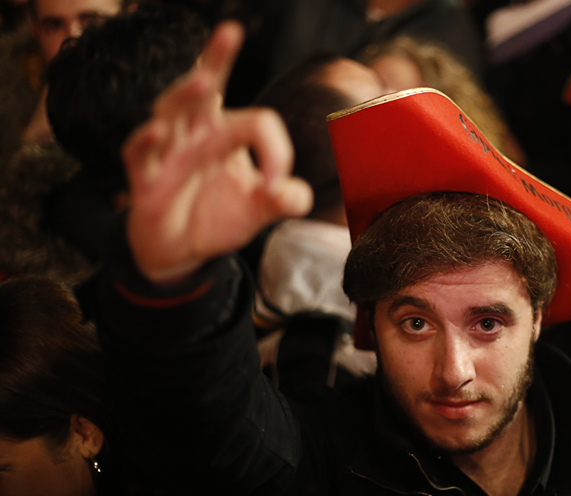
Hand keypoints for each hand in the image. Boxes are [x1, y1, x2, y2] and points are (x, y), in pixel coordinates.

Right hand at [123, 22, 312, 284]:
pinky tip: (158, 130)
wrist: (181, 251)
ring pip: (170, 112)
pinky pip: (139, 154)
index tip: (277, 185)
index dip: (276, 150)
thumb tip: (294, 194)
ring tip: (202, 80)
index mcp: (226, 132)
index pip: (258, 122)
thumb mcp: (260, 210)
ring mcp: (168, 153)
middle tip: (231, 32)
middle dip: (216, 59)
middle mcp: (195, 134)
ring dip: (184, 95)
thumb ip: (287, 199)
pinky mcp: (145, 180)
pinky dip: (146, 142)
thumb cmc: (217, 217)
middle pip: (203, 89)